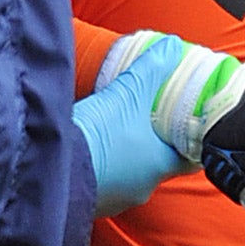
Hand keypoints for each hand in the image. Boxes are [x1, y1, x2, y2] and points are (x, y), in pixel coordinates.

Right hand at [72, 34, 189, 215]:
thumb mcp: (126, 93)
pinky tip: (97, 147)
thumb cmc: (95, 135)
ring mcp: (117, 198)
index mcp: (160, 165)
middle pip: (161, 164)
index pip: (193, 158)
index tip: (195, 124)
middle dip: (159, 143)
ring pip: (133, 174)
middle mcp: (143, 187)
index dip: (196, 141)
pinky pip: (108, 182)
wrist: (48, 167)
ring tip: (125, 130)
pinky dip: (107, 166)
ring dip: (131, 155)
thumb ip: (152, 68)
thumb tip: (173, 45)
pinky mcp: (93, 201)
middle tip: (158, 119)